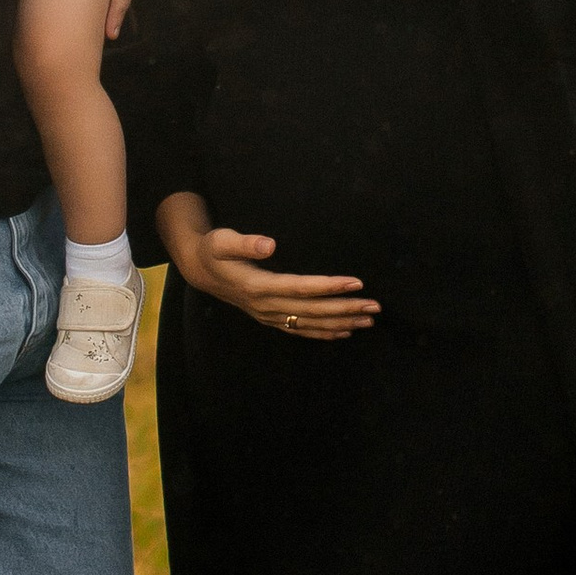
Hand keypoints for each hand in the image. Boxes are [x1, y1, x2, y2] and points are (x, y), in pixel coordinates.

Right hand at [159, 201, 377, 339]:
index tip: (356, 282)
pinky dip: (324, 333)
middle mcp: (266, 306)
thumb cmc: (214, 250)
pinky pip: (301, 330)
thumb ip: (245, 243)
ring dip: (341, 323)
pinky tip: (344, 332)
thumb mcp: (222, 241)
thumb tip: (270, 244)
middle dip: (345, 308)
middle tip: (375, 306)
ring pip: (310, 324)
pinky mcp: (271, 319)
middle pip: (313, 310)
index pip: (301, 288)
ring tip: (368, 320)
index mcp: (258, 286)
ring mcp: (269, 316)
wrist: (200, 271)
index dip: (329, 287)